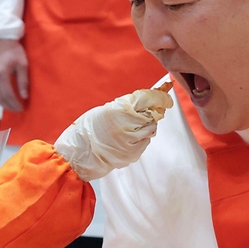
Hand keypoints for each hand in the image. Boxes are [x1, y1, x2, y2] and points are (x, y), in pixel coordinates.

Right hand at [0, 39, 28, 112]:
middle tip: (18, 110)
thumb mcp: (22, 64)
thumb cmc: (13, 51)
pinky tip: (5, 100)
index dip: (14, 103)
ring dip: (3, 104)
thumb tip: (24, 97)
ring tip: (12, 106)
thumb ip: (23, 81)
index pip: (7, 94)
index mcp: (0, 73)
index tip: (22, 108)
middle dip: (9, 106)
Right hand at [54, 87, 173, 181]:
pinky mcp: (133, 153)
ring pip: (152, 129)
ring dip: (148, 125)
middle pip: (153, 114)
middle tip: (149, 110)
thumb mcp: (108, 109)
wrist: (82, 152)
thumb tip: (151, 98)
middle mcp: (127, 125)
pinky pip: (146, 142)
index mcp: (119, 110)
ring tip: (133, 125)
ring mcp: (131, 141)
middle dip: (155, 111)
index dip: (160, 96)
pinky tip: (129, 137)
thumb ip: (129, 104)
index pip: (148, 99)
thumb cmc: (92, 128)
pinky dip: (141, 137)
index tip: (166, 93)